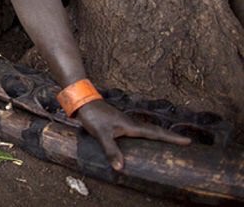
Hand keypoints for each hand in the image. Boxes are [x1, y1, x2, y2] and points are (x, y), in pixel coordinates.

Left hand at [75, 100, 189, 170]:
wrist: (82, 102)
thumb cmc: (93, 116)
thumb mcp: (101, 134)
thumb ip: (111, 150)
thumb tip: (120, 168)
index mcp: (131, 126)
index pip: (155, 133)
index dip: (171, 138)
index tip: (188, 141)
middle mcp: (131, 124)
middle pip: (154, 131)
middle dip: (169, 137)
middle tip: (185, 142)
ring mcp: (125, 123)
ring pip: (146, 130)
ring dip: (158, 135)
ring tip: (170, 142)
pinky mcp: (118, 124)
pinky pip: (137, 131)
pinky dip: (145, 135)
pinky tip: (142, 140)